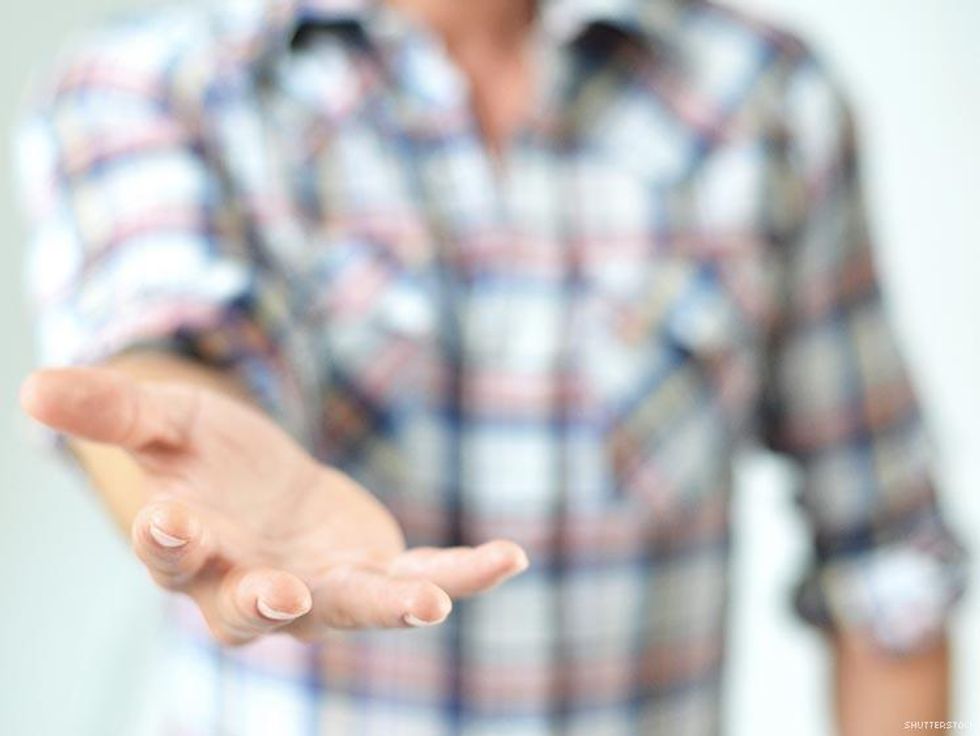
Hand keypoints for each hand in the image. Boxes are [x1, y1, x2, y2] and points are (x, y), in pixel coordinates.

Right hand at [20, 367, 527, 644]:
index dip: (168, 543)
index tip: (168, 519)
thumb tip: (32, 386)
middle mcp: (257, 583)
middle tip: (282, 597)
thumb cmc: (206, 460)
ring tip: (428, 600)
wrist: (264, 487)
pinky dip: (464, 573)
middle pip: (258, 608)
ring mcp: (324, 586)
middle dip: (270, 603)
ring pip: (353, 606)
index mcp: (194, 552)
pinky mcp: (377, 572)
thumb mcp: (164, 421)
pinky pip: (425, 577)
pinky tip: (510, 555)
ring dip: (389, 605)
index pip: (173, 558)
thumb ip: (110, 410)